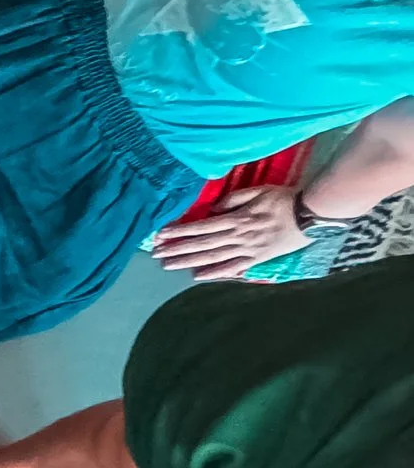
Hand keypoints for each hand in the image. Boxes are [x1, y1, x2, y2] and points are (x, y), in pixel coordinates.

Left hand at [149, 185, 314, 280]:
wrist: (312, 214)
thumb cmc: (284, 199)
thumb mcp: (257, 191)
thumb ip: (233, 200)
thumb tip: (212, 210)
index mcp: (237, 218)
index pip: (202, 226)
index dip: (180, 231)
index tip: (161, 235)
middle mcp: (238, 236)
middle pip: (202, 244)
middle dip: (177, 249)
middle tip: (156, 255)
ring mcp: (248, 249)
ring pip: (213, 257)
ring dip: (189, 262)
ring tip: (168, 265)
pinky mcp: (258, 258)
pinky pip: (234, 267)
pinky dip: (215, 273)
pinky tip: (198, 276)